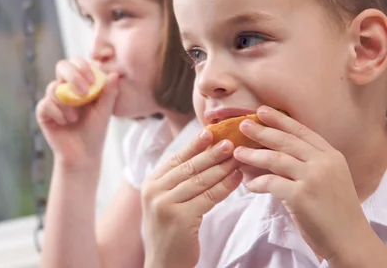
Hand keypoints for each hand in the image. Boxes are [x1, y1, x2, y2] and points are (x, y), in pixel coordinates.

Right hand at [36, 57, 118, 169]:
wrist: (83, 154)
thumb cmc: (95, 131)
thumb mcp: (105, 111)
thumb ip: (109, 93)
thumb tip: (115, 74)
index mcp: (80, 83)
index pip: (77, 62)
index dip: (83, 67)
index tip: (92, 80)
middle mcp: (65, 87)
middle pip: (61, 66)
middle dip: (73, 77)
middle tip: (84, 93)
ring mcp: (52, 99)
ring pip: (53, 87)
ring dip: (67, 103)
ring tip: (75, 118)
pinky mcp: (43, 112)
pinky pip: (45, 104)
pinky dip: (57, 113)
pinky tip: (65, 122)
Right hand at [141, 130, 242, 267]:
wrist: (164, 264)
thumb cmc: (170, 232)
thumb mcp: (167, 202)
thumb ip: (178, 181)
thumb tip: (202, 155)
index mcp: (150, 183)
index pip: (175, 159)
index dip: (194, 145)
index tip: (210, 132)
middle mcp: (154, 191)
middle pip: (189, 167)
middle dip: (211, 153)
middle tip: (230, 141)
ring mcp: (165, 204)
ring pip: (200, 180)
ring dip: (221, 167)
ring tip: (237, 157)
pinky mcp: (179, 218)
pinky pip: (208, 197)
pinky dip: (225, 186)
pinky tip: (236, 179)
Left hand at [234, 106, 372, 264]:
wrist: (349, 240)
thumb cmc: (335, 212)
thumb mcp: (329, 178)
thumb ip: (309, 163)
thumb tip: (275, 152)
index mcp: (331, 156)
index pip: (302, 131)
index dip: (280, 120)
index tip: (262, 110)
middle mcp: (323, 163)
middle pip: (286, 141)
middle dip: (262, 131)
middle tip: (242, 125)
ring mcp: (313, 178)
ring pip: (275, 159)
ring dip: (253, 155)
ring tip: (238, 153)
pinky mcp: (300, 195)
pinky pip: (271, 182)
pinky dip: (257, 183)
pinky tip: (249, 185)